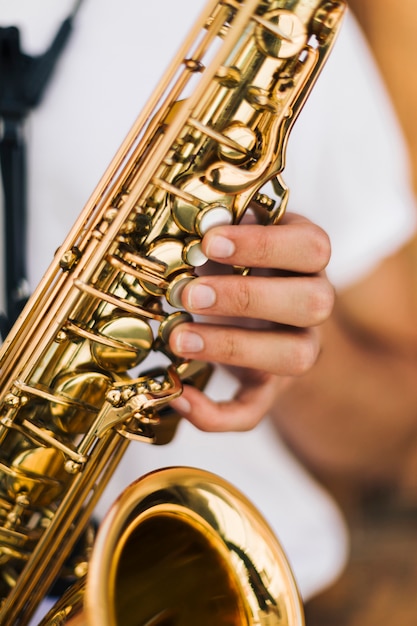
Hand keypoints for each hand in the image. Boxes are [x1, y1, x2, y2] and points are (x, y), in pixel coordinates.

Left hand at [168, 213, 333, 430]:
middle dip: (248, 298)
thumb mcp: (232, 241)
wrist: (255, 314)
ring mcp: (297, 348)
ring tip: (178, 339)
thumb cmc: (237, 266)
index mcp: (306, 259)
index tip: (210, 240)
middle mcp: (313, 304)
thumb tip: (190, 226)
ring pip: (294, 357)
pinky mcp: (270, 389)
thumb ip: (219, 232)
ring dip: (233, 348)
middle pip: (314, 303)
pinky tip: (179, 397)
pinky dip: (216, 414)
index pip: (311, 247)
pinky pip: (255, 411)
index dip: (265, 245)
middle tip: (190, 295)